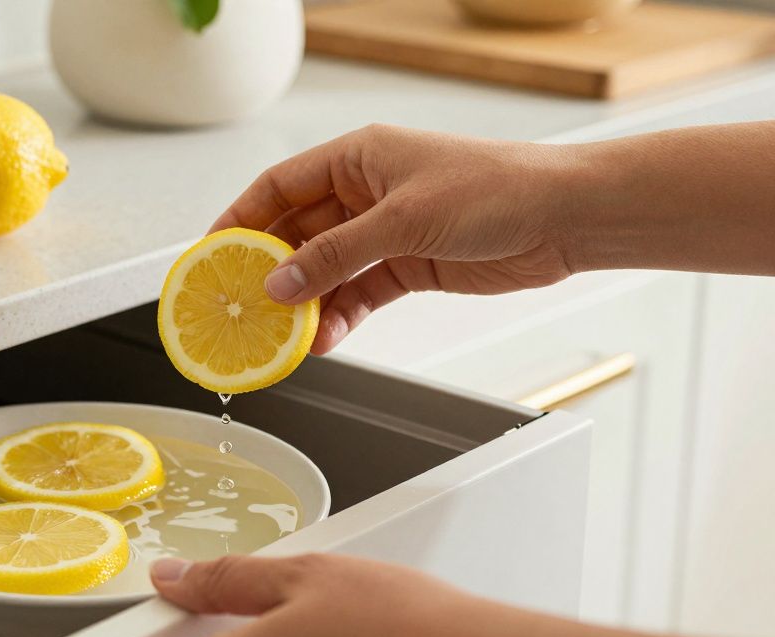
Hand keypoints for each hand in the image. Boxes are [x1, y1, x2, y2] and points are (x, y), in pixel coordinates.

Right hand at [213, 124, 582, 353]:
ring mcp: (385, 231)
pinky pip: (357, 293)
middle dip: (270, 272)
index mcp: (357, 158)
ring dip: (304, 303)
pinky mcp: (407, 265)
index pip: (280, 187)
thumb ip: (336, 254)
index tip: (212, 253)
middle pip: (297, 233)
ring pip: (325, 270)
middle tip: (242, 307)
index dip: (241, 219)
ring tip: (282, 335)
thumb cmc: (497, 188)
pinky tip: (324, 338)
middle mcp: (366, 192)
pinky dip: (339, 316)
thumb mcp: (403, 220)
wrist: (563, 218)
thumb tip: (280, 282)